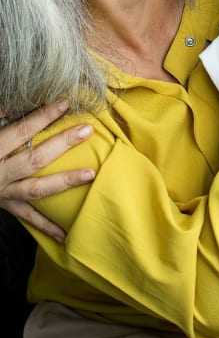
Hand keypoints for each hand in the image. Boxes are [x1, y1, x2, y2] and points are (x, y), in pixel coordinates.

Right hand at [0, 102, 94, 241]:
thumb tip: (8, 105)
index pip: (20, 131)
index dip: (43, 116)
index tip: (66, 103)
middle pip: (34, 158)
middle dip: (63, 144)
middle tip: (87, 130)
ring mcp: (2, 193)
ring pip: (36, 190)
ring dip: (65, 182)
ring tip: (90, 174)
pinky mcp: (4, 205)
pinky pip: (28, 218)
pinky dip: (47, 227)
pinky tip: (66, 234)